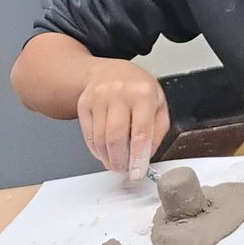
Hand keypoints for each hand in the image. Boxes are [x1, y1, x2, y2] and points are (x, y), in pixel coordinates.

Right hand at [77, 59, 169, 179]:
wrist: (109, 71)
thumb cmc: (137, 89)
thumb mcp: (158, 103)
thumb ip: (158, 130)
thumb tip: (147, 155)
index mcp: (143, 94)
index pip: (141, 132)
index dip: (138, 157)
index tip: (137, 173)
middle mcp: (119, 94)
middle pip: (116, 138)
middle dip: (120, 161)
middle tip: (125, 170)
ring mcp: (99, 98)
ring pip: (100, 139)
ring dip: (108, 158)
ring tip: (116, 162)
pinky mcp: (84, 105)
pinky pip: (89, 136)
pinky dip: (97, 150)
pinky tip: (105, 152)